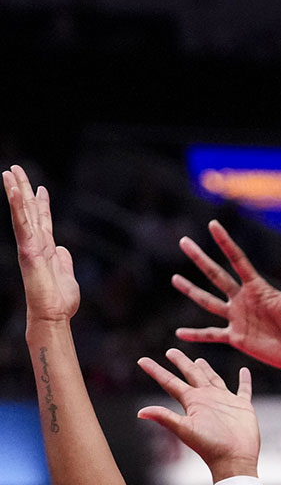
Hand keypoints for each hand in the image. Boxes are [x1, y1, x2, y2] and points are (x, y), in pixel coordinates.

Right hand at [3, 165, 78, 322]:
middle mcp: (36, 243)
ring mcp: (30, 246)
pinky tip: (14, 191)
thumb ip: (64, 260)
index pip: (42, 220)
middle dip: (23, 189)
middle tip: (16, 168)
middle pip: (29, 211)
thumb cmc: (60, 300)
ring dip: (15, 192)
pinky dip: (17, 207)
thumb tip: (62, 249)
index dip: (42, 203)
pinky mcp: (28, 250)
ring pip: (22, 213)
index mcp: (46, 248)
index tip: (41, 187)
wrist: (55, 315)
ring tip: (10, 172)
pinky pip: (22, 225)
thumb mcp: (66, 274)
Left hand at [137, 349, 259, 481]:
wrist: (234, 457)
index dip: (156, 371)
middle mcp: (206, 398)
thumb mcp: (185, 429)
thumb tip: (140, 412)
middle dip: (182, 363)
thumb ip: (165, 418)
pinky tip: (244, 371)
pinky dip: (244, 380)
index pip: (170, 383)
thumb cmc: (210, 446)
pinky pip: (243, 389)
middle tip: (171, 351)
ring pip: (214, 379)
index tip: (141, 361)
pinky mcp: (242, 406)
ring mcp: (224, 401)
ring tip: (200, 360)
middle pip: (192, 375)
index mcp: (192, 402)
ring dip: (207, 370)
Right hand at [173, 220, 280, 373]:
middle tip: (184, 242)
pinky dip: (195, 335)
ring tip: (175, 278)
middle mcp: (243, 299)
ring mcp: (238, 318)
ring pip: (208, 301)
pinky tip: (179, 333)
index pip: (237, 259)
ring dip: (191, 290)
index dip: (225, 242)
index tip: (213, 224)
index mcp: (257, 287)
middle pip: (216, 275)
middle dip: (200, 258)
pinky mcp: (236, 337)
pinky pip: (211, 334)